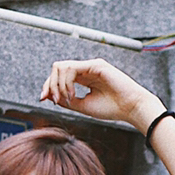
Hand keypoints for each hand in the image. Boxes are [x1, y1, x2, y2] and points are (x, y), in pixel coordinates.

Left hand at [41, 59, 162, 132]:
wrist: (131, 108)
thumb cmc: (111, 108)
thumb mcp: (83, 106)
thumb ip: (66, 100)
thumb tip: (49, 96)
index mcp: (83, 78)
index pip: (59, 76)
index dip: (48, 86)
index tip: (43, 99)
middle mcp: (86, 70)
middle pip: (56, 68)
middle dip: (49, 84)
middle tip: (55, 100)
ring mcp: (90, 66)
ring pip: (61, 67)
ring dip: (58, 85)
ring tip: (67, 99)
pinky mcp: (95, 65)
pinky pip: (71, 68)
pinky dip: (67, 83)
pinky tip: (72, 95)